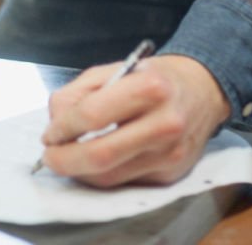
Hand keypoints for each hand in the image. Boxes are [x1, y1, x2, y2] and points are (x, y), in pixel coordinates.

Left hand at [39, 54, 230, 186]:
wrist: (203, 90)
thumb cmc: (154, 76)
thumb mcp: (116, 68)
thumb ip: (81, 91)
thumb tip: (55, 120)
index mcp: (149, 87)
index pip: (94, 115)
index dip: (63, 128)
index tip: (49, 133)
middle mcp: (164, 123)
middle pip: (102, 154)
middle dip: (66, 160)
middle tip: (49, 156)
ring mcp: (170, 154)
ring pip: (111, 176)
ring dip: (80, 171)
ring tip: (68, 158)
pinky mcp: (171, 175)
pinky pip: (126, 182)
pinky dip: (102, 175)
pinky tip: (94, 162)